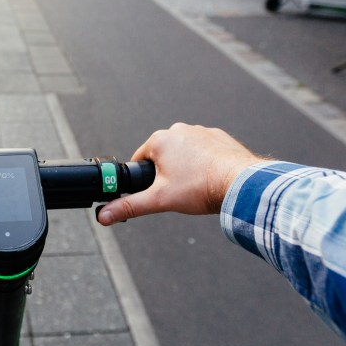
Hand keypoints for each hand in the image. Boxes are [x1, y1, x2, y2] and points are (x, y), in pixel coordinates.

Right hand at [97, 123, 263, 224]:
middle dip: (167, 174)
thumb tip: (104, 215)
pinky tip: (211, 179)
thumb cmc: (200, 187)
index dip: (144, 179)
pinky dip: (205, 163)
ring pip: (185, 153)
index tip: (156, 191)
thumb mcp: (159, 200)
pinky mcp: (220, 137)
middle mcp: (179, 130)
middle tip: (179, 191)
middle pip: (163, 156)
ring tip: (197, 187)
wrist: (241, 184)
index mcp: (159, 140)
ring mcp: (201, 131)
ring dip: (187, 168)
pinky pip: (205, 151)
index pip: (140, 160)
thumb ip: (130, 206)